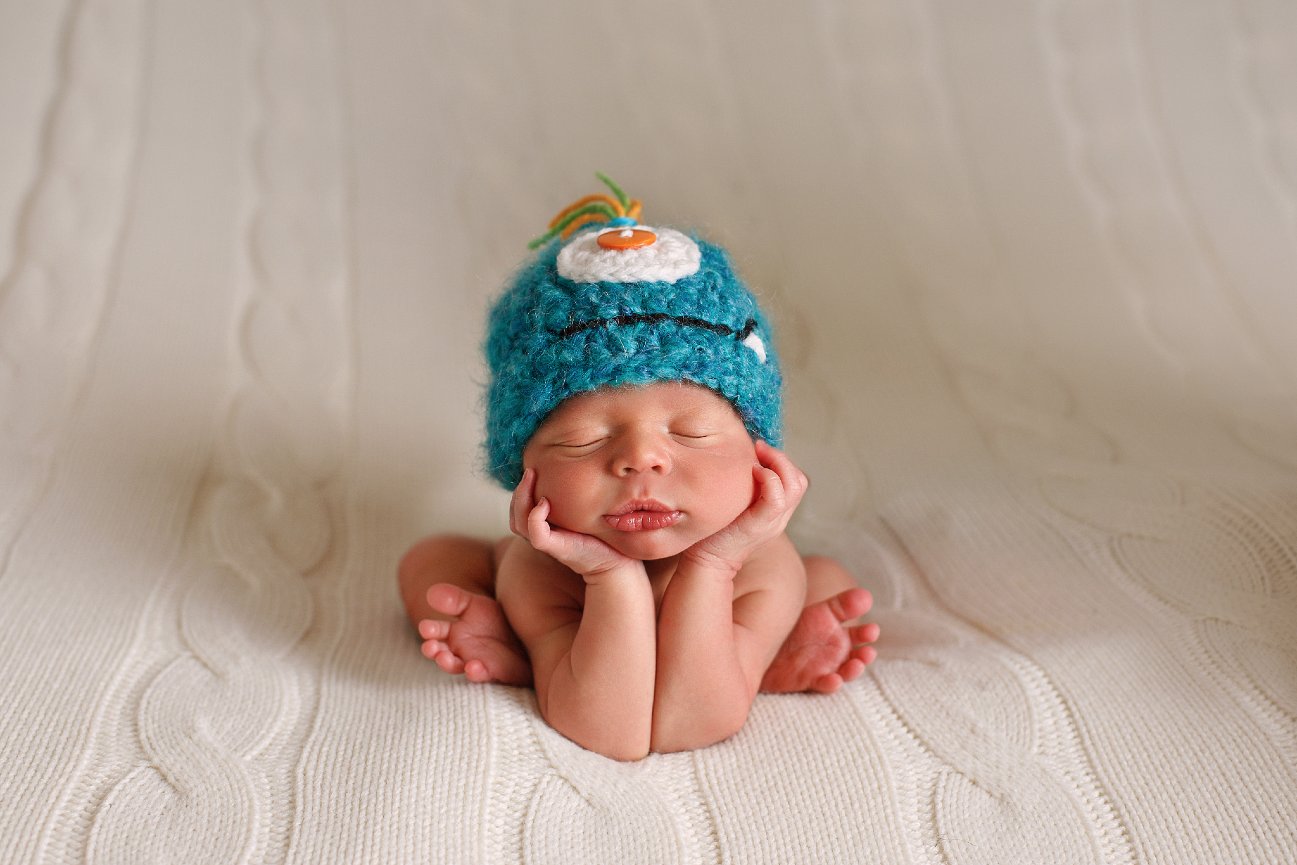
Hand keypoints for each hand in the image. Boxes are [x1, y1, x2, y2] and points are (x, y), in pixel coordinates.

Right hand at [510, 467, 641, 580]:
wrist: (616, 560)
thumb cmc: (602, 533)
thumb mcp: (584, 509)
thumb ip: (572, 496)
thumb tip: (573, 466)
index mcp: (545, 526)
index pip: (518, 509)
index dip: (520, 491)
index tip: (533, 470)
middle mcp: (543, 535)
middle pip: (514, 515)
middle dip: (518, 491)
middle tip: (530, 470)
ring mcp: (549, 543)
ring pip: (518, 523)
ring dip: (521, 498)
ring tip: (532, 478)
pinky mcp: (558, 549)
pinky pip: (536, 534)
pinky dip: (534, 516)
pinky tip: (545, 503)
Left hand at [682, 440, 808, 577]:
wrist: (706, 562)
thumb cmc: (715, 531)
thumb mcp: (736, 505)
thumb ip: (744, 488)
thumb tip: (740, 459)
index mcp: (776, 513)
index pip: (795, 480)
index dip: (781, 461)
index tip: (758, 450)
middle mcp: (780, 517)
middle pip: (799, 480)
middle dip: (782, 458)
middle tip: (759, 448)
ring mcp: (772, 522)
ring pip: (795, 485)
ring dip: (778, 463)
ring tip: (756, 458)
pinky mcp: (759, 526)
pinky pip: (776, 498)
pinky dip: (768, 479)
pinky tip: (752, 472)